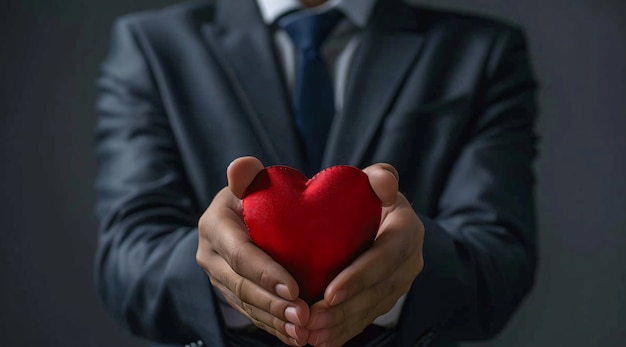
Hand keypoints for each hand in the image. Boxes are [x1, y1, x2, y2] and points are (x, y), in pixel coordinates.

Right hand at [196, 157, 309, 345]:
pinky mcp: (230, 292)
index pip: (239, 253)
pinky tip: (294, 336)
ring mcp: (218, 277)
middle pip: (240, 285)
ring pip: (245, 304)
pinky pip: (249, 314)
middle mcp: (210, 254)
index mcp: (215, 225)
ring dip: (273, 321)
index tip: (294, 289)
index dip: (265, 273)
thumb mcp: (252, 182)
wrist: (250, 213)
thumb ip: (248, 176)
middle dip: (271, 304)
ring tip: (302, 331)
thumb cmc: (259, 194)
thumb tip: (241, 167)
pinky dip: (271, 326)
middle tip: (302, 316)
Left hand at [306, 163, 424, 346]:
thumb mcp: (378, 179)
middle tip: (311, 320)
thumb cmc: (370, 195)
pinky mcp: (385, 299)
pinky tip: (320, 342)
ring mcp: (398, 284)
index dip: (360, 276)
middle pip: (378, 291)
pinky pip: (365, 319)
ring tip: (311, 335)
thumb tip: (386, 188)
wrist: (379, 217)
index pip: (386, 256)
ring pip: (370, 311)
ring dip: (340, 326)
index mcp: (407, 231)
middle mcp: (408, 262)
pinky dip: (342, 333)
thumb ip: (382, 177)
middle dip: (345, 310)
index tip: (330, 292)